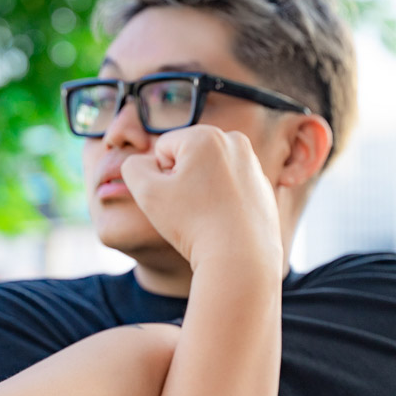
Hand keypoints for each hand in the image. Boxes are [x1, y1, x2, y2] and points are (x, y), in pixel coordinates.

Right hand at [121, 125, 282, 272]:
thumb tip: (144, 161)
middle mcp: (235, 142)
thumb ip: (133, 166)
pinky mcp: (262, 187)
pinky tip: (225, 222)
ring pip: (208, 173)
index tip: (177, 199)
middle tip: (191, 209)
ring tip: (207, 216)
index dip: (160, 177)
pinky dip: (223, 202)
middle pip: (188, 158)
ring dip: (201, 191)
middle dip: (182, 180)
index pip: (163, 149)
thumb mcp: (146, 193)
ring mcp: (253, 165)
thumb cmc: (192, 224)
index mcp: (207, 135)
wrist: (241, 259)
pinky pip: (230, 189)